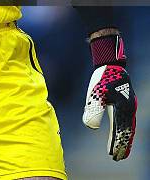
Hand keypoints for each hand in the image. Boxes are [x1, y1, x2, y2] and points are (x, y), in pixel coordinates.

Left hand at [82, 34, 136, 160]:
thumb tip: (91, 127)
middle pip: (127, 132)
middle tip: (118, 158)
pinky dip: (123, 128)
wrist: (110, 62)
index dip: (118, 145)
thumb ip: (94, 111)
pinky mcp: (125, 101)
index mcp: (124, 109)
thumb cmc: (102, 77)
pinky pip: (126, 119)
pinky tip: (118, 131)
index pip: (122, 132)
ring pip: (128, 126)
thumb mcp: (95, 94)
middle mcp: (129, 109)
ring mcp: (128, 105)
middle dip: (123, 145)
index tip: (114, 156)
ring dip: (124, 138)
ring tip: (119, 148)